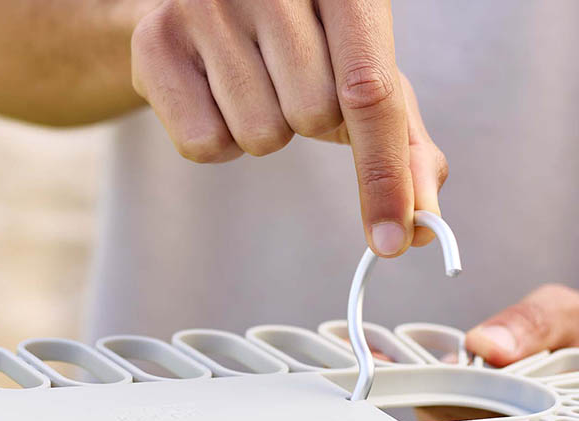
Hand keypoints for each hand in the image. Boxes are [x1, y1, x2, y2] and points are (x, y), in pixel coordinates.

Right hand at [131, 0, 447, 254]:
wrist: (210, 6)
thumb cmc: (303, 45)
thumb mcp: (365, 77)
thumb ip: (403, 144)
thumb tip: (424, 221)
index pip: (370, 92)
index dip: (385, 175)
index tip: (392, 239)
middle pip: (312, 116)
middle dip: (309, 122)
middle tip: (290, 83)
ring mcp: (206, 3)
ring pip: (261, 135)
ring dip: (265, 130)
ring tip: (250, 82)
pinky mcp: (155, 43)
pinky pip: (206, 145)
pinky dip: (220, 140)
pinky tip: (216, 94)